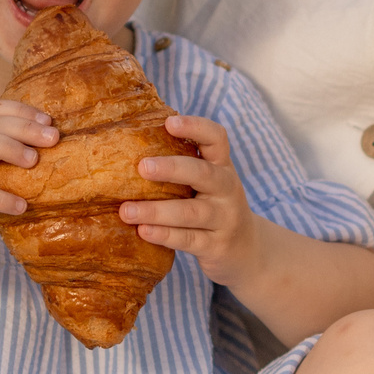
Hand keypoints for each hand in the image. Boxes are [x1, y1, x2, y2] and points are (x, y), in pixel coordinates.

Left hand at [120, 115, 263, 286]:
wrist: (246, 251)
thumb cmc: (214, 209)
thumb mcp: (209, 185)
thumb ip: (184, 169)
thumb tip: (131, 148)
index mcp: (223, 167)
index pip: (217, 138)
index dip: (195, 127)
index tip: (169, 122)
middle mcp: (228, 190)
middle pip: (203, 174)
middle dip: (172, 168)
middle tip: (142, 167)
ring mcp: (225, 219)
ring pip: (190, 212)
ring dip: (156, 210)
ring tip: (126, 210)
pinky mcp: (216, 246)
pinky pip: (188, 239)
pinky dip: (164, 235)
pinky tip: (143, 231)